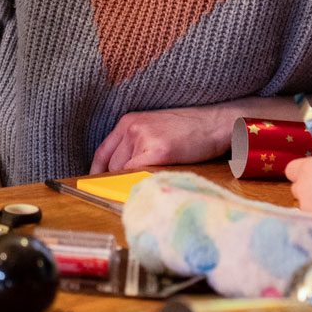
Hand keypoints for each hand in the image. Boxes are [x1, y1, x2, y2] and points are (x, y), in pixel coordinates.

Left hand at [90, 106, 236, 172]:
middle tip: (131, 190)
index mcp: (129, 121)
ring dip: (133, 182)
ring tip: (151, 183)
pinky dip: (141, 183)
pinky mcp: (158, 151)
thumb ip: (136, 145)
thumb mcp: (155, 129)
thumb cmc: (189, 130)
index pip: (102, 151)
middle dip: (119, 180)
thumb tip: (121, 172)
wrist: (216, 123)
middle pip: (112, 165)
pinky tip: (153, 183)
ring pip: (124, 172)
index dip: (98, 171)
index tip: (95, 184)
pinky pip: (138, 174)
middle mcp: (132, 128)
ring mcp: (144, 138)